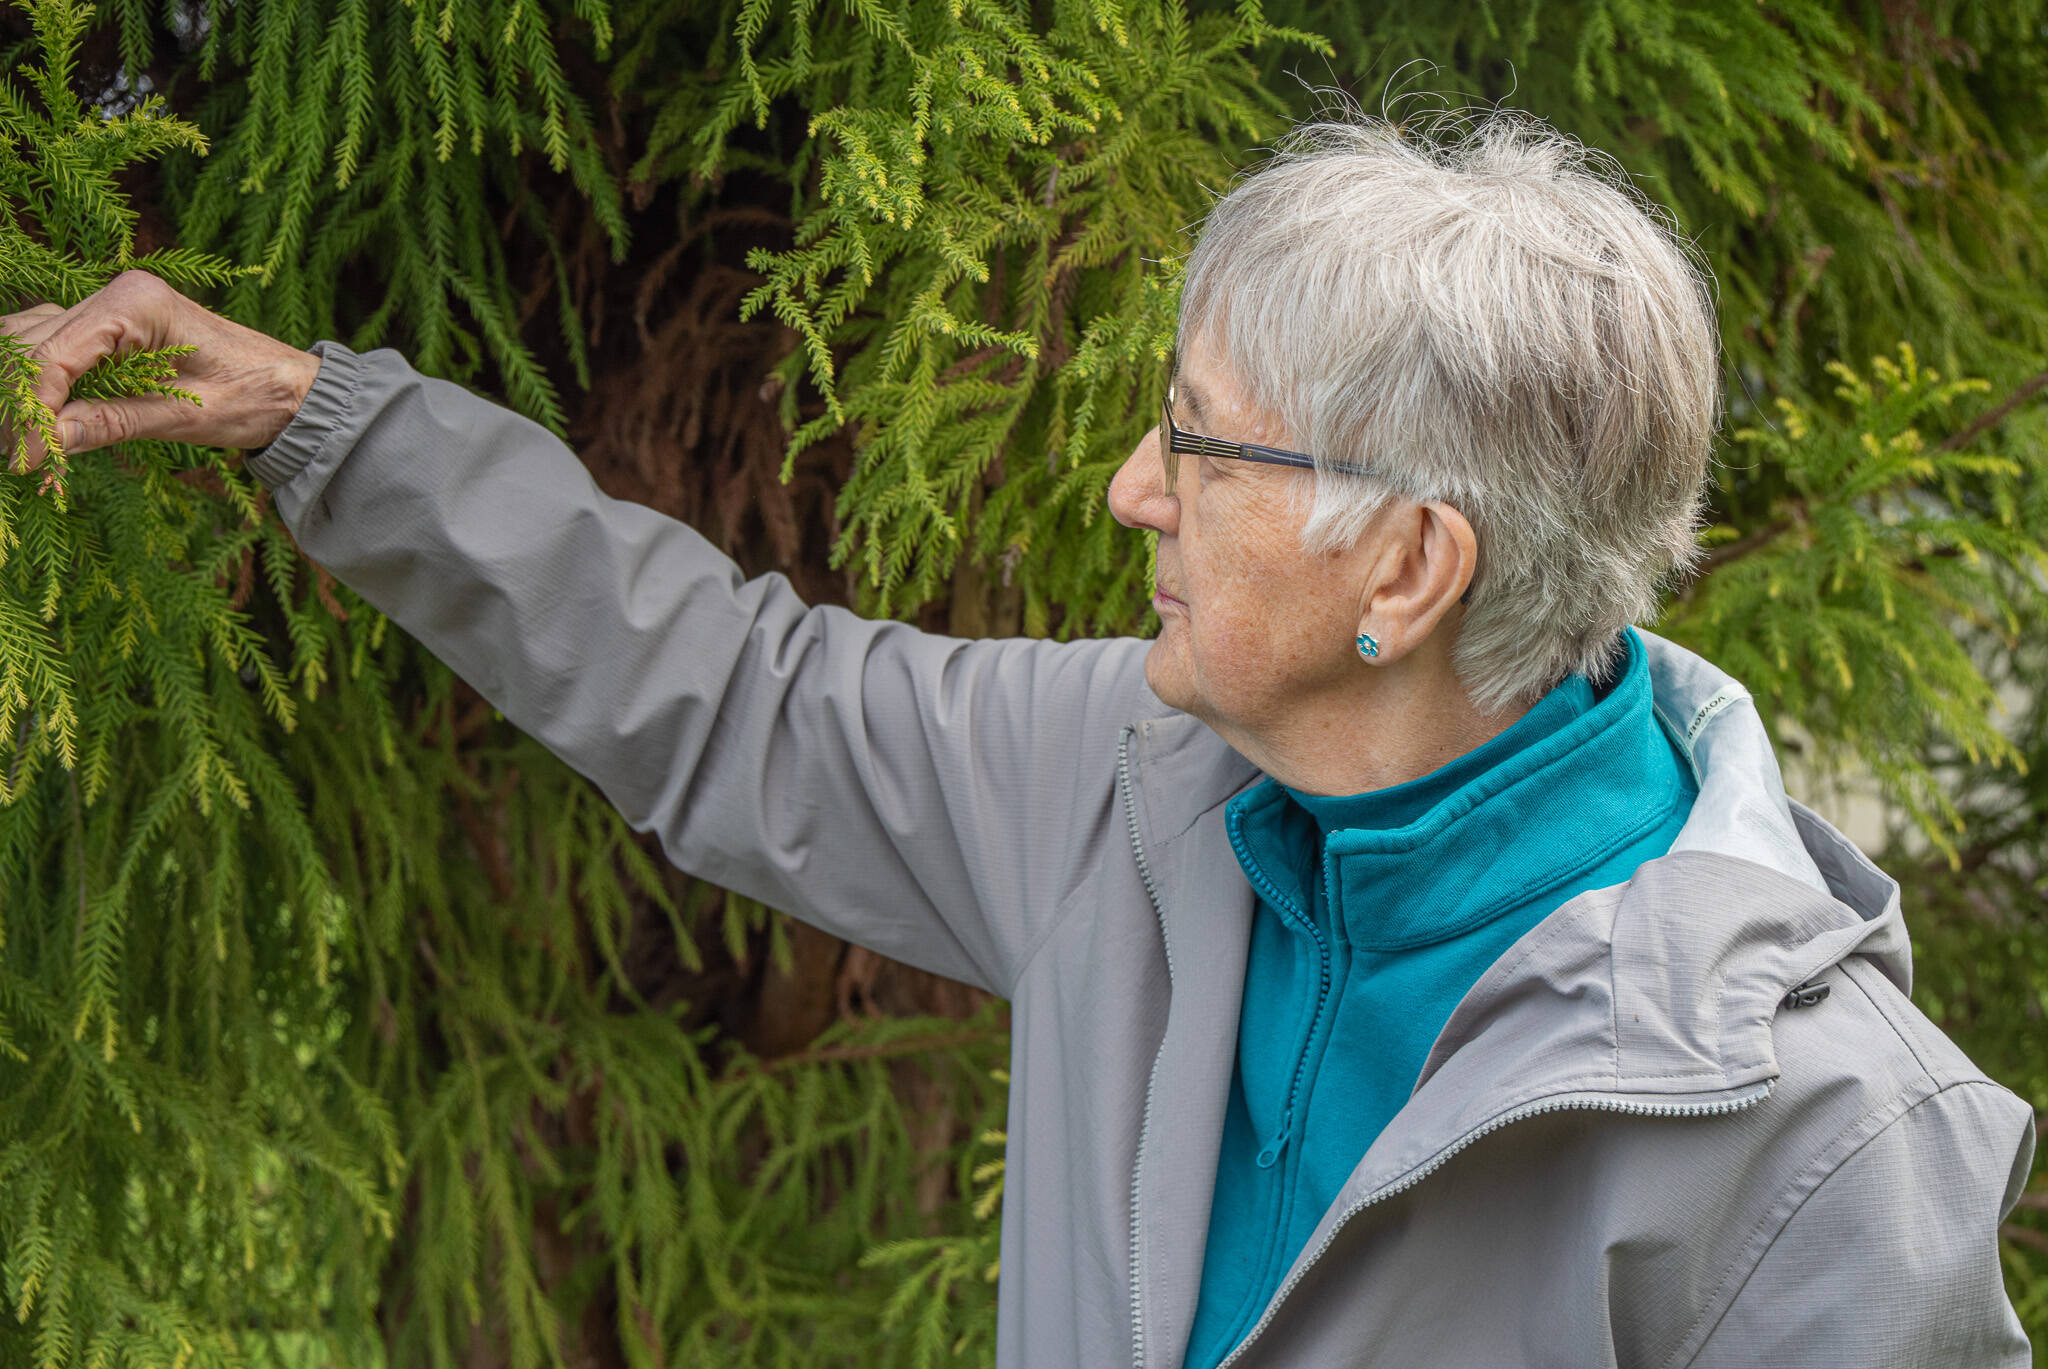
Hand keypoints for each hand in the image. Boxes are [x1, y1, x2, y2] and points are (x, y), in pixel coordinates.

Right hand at [0, 269, 322, 471]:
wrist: (293, 389)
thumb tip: (42, 441)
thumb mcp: (185, 417)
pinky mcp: (107, 329)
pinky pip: (50, 348)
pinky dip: (38, 384)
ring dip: (19, 392)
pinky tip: (41, 423)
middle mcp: (117, 293)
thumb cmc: (256, 397)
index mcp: (138, 302)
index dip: (30, 409)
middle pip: (30, 344)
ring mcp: (108, 307)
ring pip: (28, 341)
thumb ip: (111, 423)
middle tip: (22, 458)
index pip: (54, 354)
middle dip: (18, 403)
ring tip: (26, 446)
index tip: (24, 460)